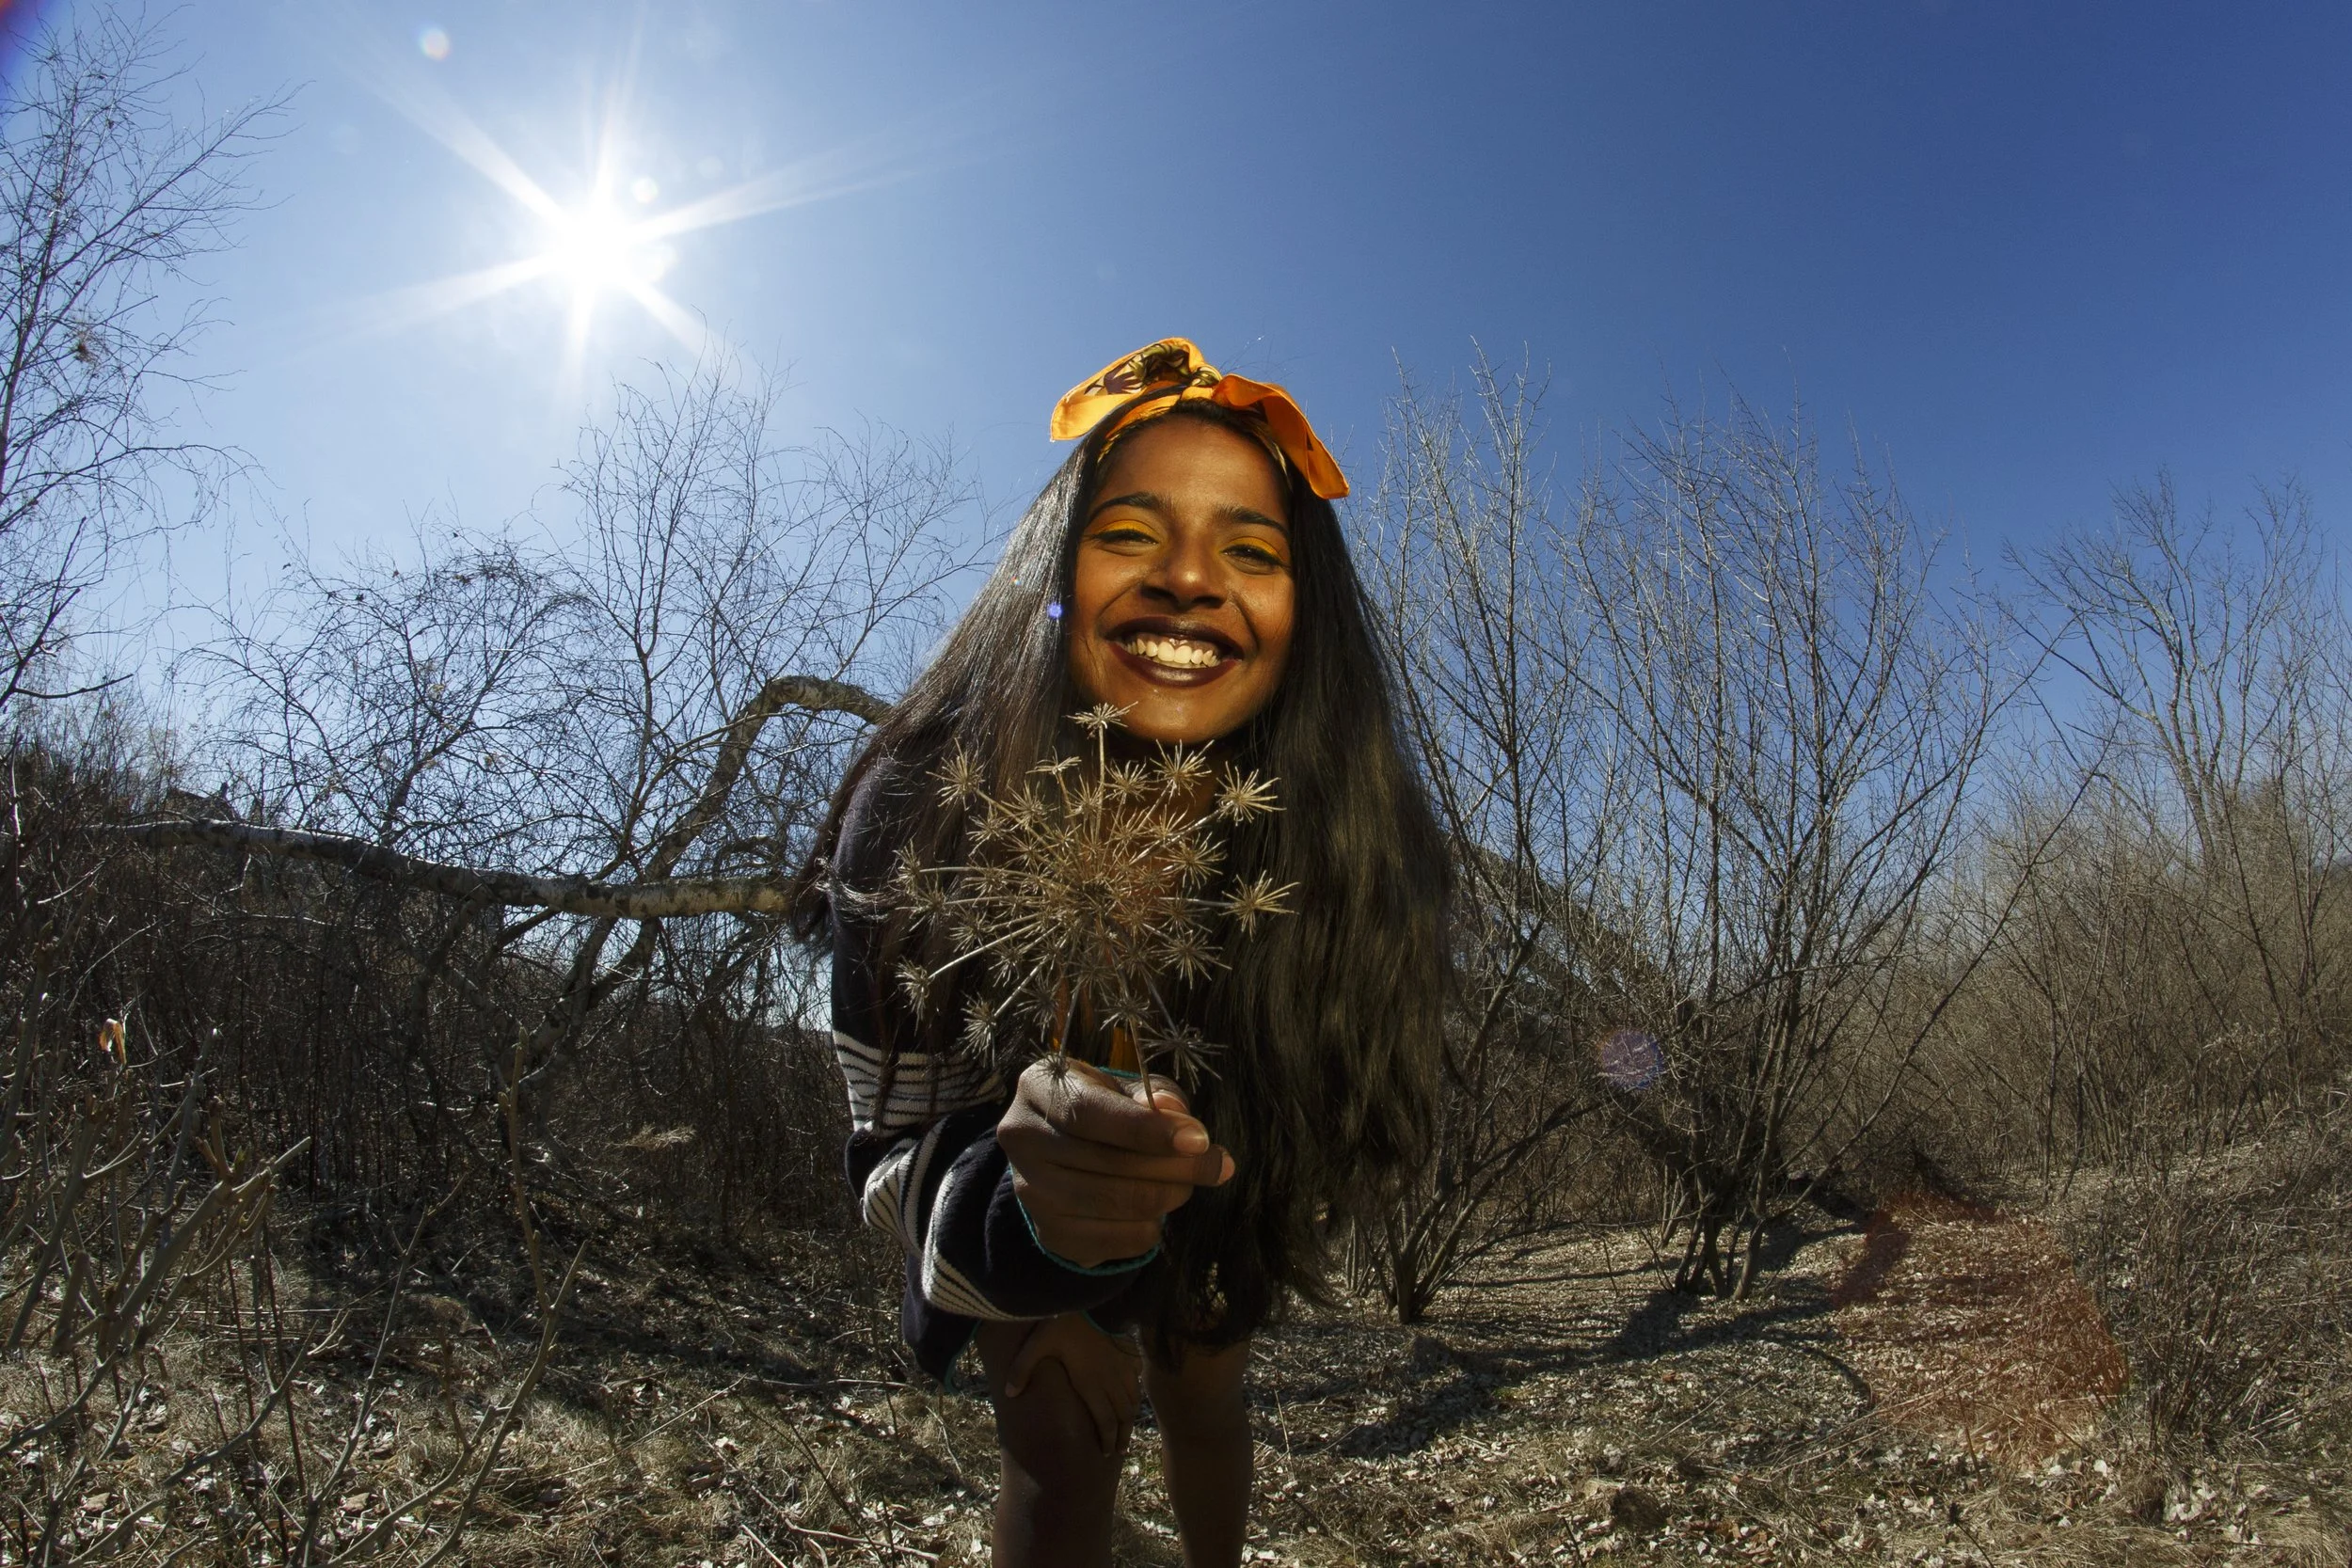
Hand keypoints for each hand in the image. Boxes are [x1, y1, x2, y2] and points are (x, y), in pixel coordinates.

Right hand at [997, 1058, 1234, 1267]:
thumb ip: (1155, 1096)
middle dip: (1173, 1167)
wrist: (1067, 1154)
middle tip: (1217, 1165)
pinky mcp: (1049, 1232)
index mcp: (1039, 1086)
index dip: (1146, 1129)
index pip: (1087, 1112)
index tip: (1199, 1139)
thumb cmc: (1106, 1108)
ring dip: (1165, 1196)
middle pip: (1104, 1162)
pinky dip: (1148, 1228)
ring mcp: (1030, 1190)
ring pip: (1111, 1203)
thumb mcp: (1128, 1088)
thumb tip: (1175, 1113)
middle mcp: (1022, 1137)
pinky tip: (1156, 1210)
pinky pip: (1112, 1239)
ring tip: (1187, 1185)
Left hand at [1001, 1311, 1142, 1453]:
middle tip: (1121, 1451)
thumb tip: (1008, 1393)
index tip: (1108, 1452)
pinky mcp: (1127, 1351)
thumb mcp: (1036, 1344)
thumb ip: (1022, 1369)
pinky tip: (1134, 1393)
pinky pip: (1136, 1376)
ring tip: (1129, 1429)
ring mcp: (1121, 1365)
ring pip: (1132, 1398)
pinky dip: (1136, 1389)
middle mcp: (1110, 1379)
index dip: (1108, 1439)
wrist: (1089, 1296)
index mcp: (1091, 1383)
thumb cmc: (1061, 1322)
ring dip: (1131, 1417)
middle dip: (1123, 1435)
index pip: (1105, 1420)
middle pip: (1122, 1415)